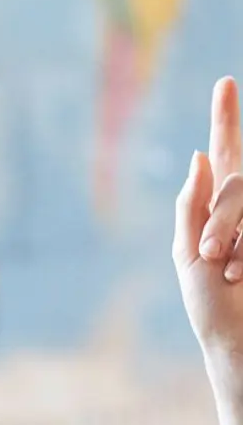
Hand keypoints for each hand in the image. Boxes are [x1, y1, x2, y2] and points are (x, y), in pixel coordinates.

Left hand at [174, 78, 242, 424]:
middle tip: (212, 259)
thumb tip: (197, 158)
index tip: (226, 83)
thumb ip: (192, 207)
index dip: (226, 120)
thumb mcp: (186, 256)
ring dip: (235, 242)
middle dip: (222, 222)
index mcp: (217, 209)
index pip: (224, 155)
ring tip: (229, 275)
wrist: (238, 342)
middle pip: (238, 183)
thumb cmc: (209, 306)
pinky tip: (239, 275)